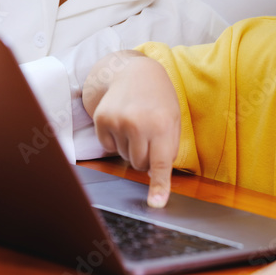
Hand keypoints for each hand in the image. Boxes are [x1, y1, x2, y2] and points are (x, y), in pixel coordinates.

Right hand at [91, 56, 180, 207]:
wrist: (134, 71)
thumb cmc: (159, 99)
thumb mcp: (173, 118)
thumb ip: (169, 147)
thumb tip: (156, 176)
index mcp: (162, 124)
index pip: (161, 163)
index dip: (159, 185)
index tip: (155, 204)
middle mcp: (138, 123)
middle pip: (139, 165)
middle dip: (145, 156)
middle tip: (149, 133)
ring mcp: (117, 121)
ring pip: (124, 157)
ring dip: (130, 147)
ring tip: (136, 123)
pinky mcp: (101, 119)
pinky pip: (108, 148)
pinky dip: (115, 140)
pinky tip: (122, 121)